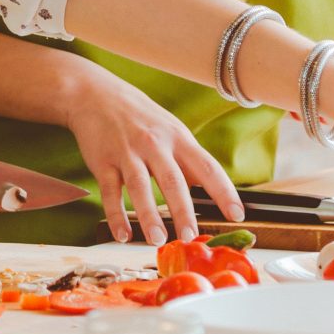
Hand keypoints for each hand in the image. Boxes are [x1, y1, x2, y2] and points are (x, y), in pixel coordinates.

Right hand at [60, 67, 241, 243]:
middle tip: (190, 235)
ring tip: (157, 239)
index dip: (224, 192)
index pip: (207, 167)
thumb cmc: (140, 117)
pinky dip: (116, 215)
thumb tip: (207, 188)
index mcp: (178, 138)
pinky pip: (110, 192)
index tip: (237, 214)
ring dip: (149, 216)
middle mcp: (155, 144)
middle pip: (173, 180)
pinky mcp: (103, 161)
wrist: (95, 94)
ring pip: (140, 186)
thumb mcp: (170, 130)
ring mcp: (127, 152)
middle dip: (183, 210)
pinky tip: (123, 234)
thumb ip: (186, 159)